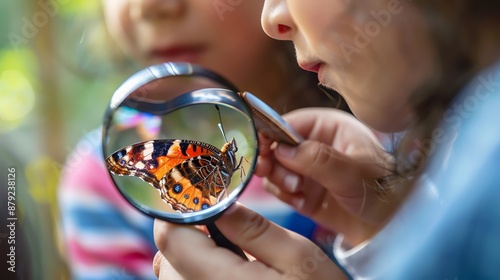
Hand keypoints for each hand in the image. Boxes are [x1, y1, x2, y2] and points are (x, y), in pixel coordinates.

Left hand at [153, 203, 346, 279]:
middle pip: (168, 258)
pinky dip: (200, 273)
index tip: (198, 195)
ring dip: (191, 255)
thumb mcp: (296, 256)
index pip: (172, 240)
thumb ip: (252, 228)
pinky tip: (231, 270)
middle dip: (187, 233)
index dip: (178, 211)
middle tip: (220, 221)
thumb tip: (217, 203)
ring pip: (173, 276)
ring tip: (229, 248)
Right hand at [256, 108, 404, 245]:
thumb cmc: (382, 192)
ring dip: (281, 182)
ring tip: (299, 192)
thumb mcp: (353, 172)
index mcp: (329, 127)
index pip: (289, 123)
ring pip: (275, 169)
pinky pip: (280, 189)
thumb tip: (282, 150)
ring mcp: (308, 169)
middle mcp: (314, 145)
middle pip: (276, 146)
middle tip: (287, 179)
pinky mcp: (304, 191)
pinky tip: (302, 203)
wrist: (392, 228)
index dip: (270, 134)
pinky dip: (286, 197)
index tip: (261, 150)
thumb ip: (318, 159)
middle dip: (276, 163)